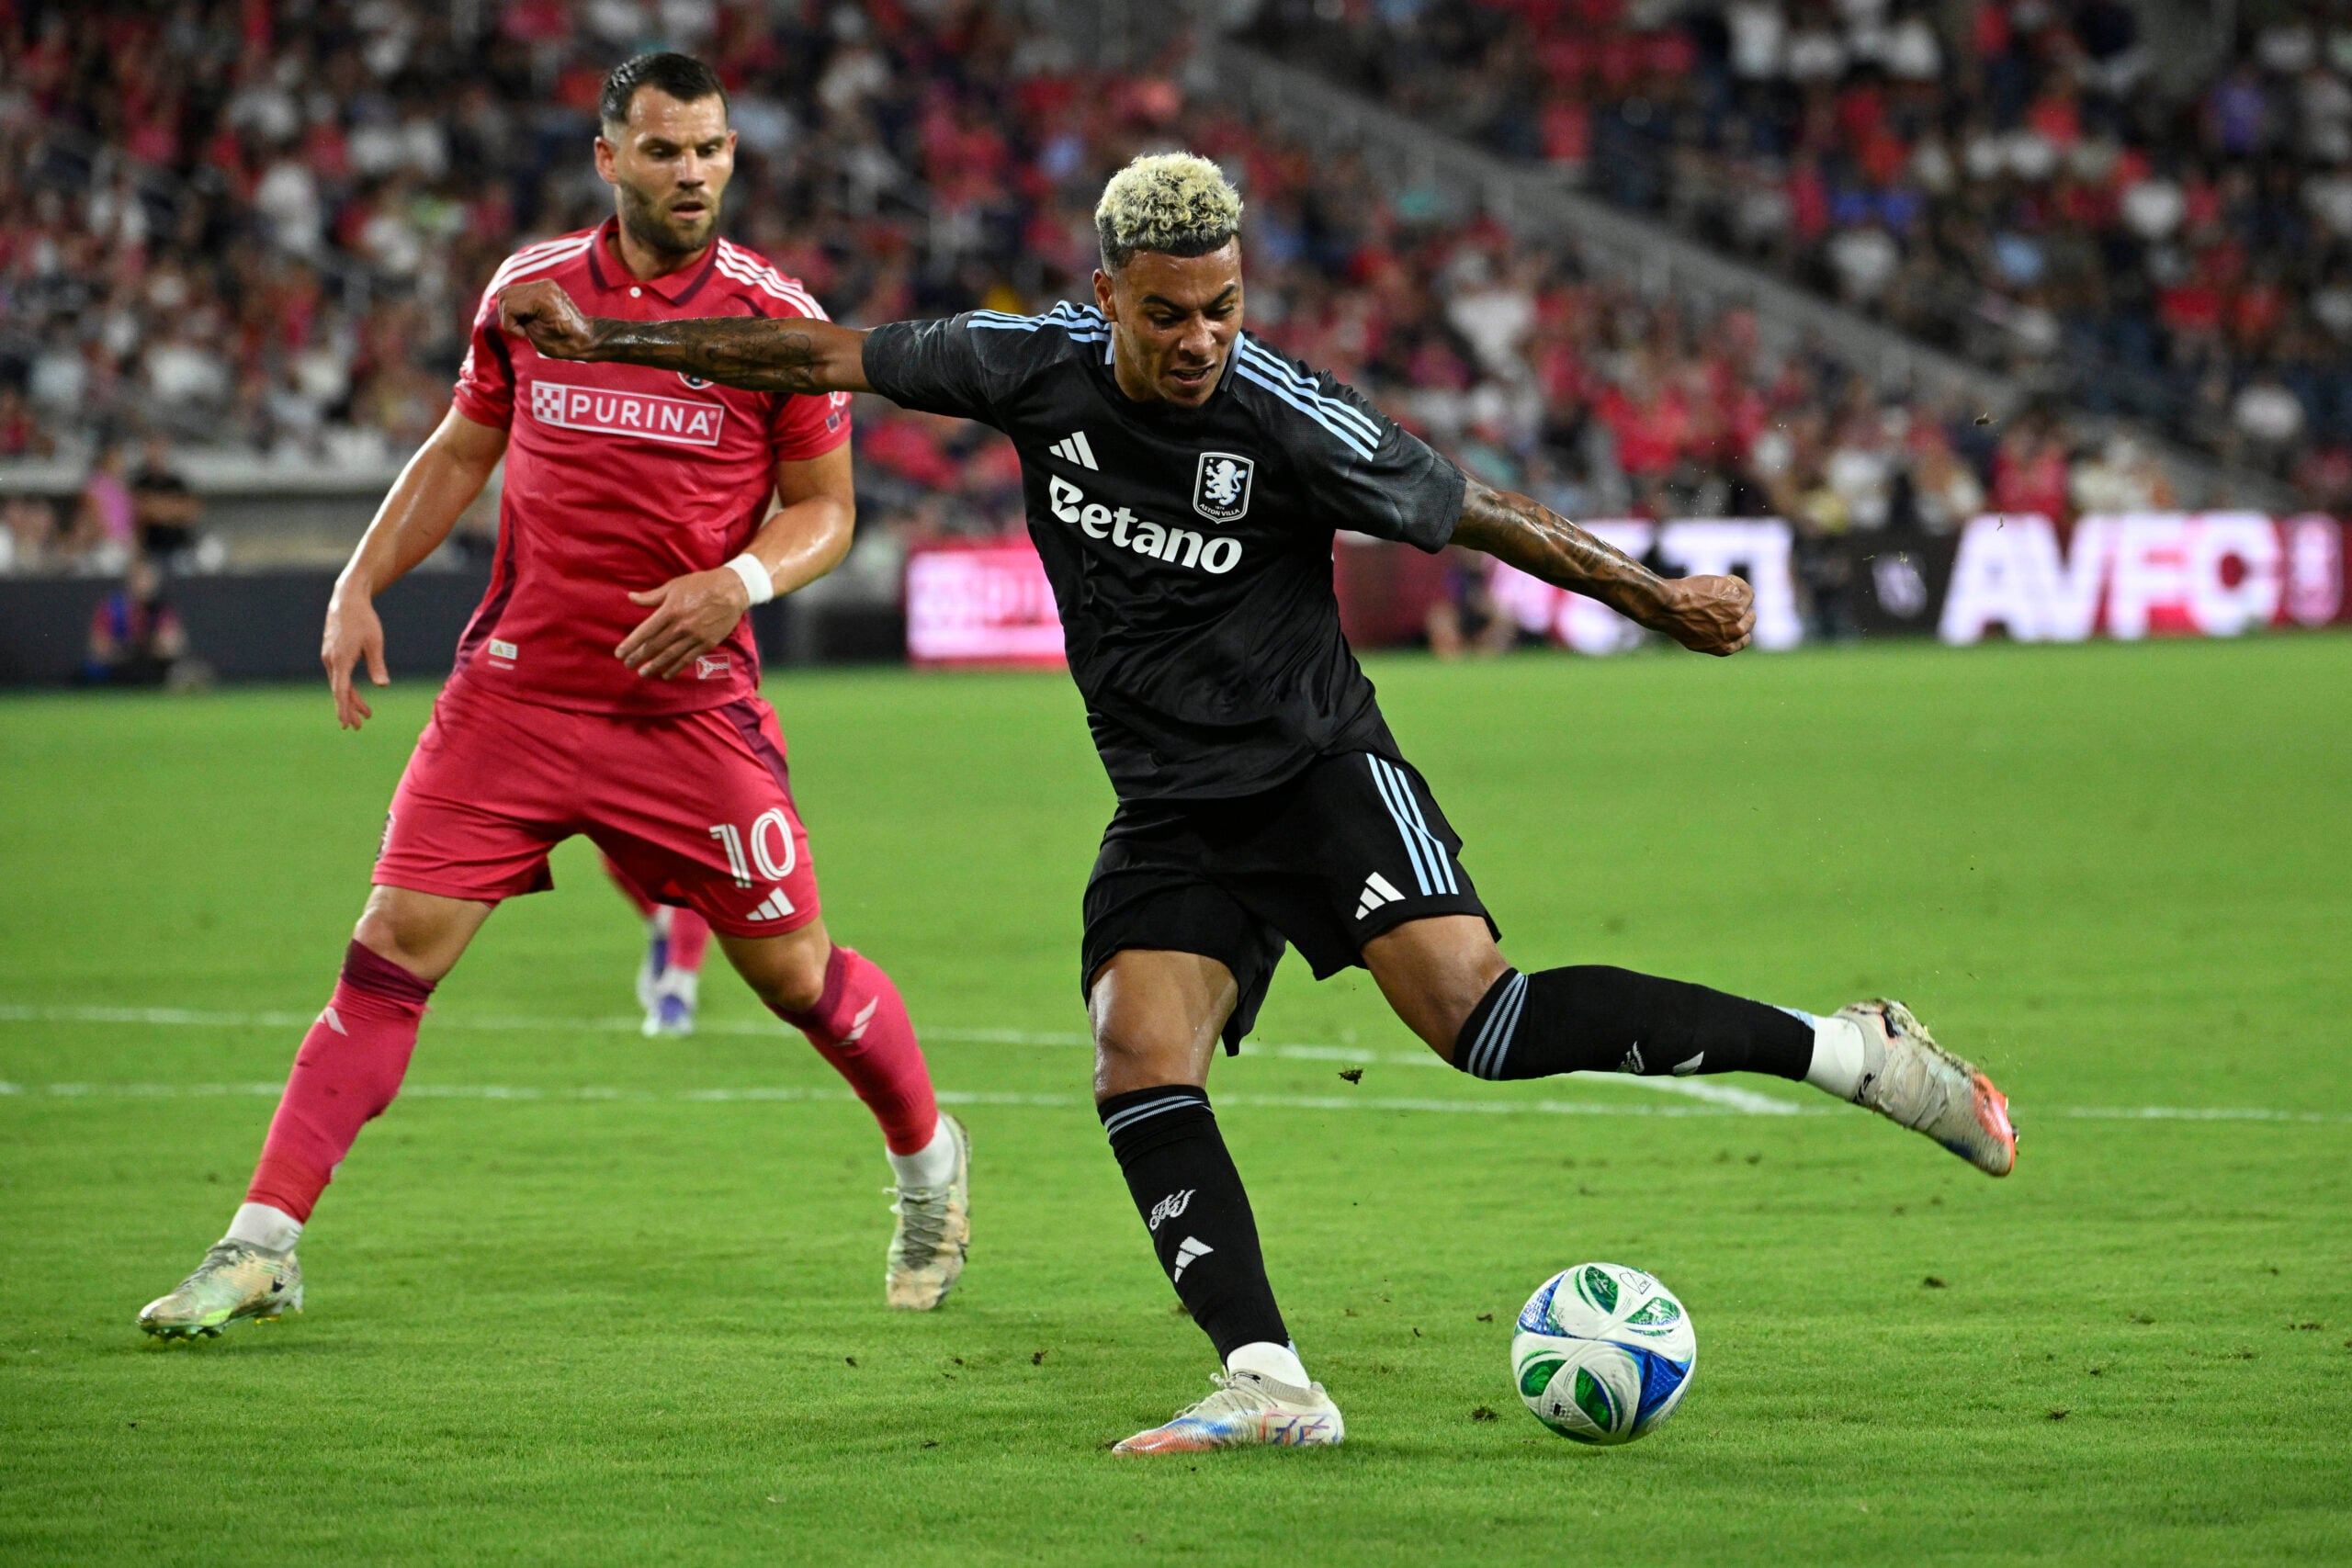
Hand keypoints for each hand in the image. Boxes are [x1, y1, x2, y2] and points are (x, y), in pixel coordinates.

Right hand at [323, 588, 389, 728]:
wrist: (347, 599)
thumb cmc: (363, 619)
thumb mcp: (374, 642)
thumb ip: (377, 665)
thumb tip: (383, 686)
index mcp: (341, 659)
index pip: (341, 690)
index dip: (344, 708)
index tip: (346, 724)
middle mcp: (331, 660)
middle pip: (339, 691)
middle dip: (349, 709)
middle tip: (359, 727)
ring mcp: (329, 656)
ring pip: (339, 683)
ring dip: (351, 699)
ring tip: (366, 714)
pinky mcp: (331, 653)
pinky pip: (339, 675)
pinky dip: (347, 686)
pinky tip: (355, 694)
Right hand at [498, 280, 602, 360]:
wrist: (585, 338)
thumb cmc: (563, 344)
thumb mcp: (535, 335)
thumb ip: (517, 319)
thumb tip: (505, 306)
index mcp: (543, 299)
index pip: (508, 305)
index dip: (510, 324)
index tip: (524, 334)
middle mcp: (544, 286)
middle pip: (504, 296)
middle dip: (507, 315)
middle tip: (522, 329)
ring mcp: (545, 283)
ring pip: (508, 293)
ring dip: (510, 310)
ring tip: (525, 323)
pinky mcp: (544, 286)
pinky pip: (518, 292)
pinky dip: (517, 306)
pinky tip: (530, 316)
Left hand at [616, 567, 754, 679]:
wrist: (732, 590)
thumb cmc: (701, 584)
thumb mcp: (674, 586)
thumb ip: (652, 596)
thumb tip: (630, 598)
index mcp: (670, 611)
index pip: (645, 631)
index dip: (631, 644)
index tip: (619, 653)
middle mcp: (680, 626)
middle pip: (655, 646)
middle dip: (639, 657)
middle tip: (628, 665)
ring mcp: (694, 637)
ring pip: (670, 655)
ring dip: (654, 665)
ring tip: (643, 673)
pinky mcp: (707, 643)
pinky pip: (688, 659)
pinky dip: (676, 668)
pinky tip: (666, 674)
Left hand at [1654, 574, 1754, 655]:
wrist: (1669, 607)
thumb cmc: (1675, 620)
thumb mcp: (1696, 639)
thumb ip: (1714, 637)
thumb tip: (1722, 629)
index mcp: (1725, 648)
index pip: (1744, 639)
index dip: (1737, 626)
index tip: (1730, 618)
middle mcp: (1735, 634)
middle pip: (1749, 620)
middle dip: (1739, 610)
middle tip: (1722, 600)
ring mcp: (1739, 615)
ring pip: (1748, 602)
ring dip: (1736, 595)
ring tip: (1717, 590)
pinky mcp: (1738, 599)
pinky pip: (1745, 589)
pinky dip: (1734, 583)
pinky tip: (1720, 581)